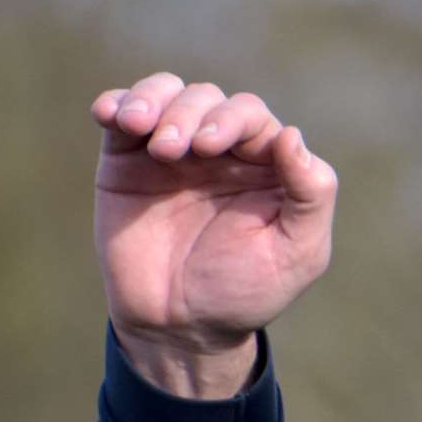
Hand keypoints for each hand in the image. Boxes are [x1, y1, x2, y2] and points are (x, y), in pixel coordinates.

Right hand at [91, 73, 336, 393]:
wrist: (178, 326)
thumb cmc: (244, 292)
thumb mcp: (297, 254)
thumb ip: (310, 197)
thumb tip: (292, 135)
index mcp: (268, 168)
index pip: (254, 119)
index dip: (233, 121)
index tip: (209, 148)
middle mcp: (224, 153)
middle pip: (209, 101)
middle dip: (191, 114)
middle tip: (174, 150)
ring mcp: (175, 153)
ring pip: (168, 95)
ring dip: (153, 102)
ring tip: (140, 129)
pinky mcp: (128, 161)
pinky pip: (123, 113)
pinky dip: (117, 103)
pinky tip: (110, 116)